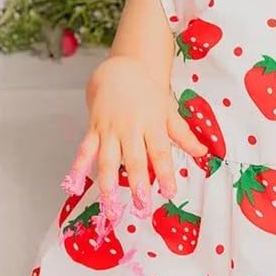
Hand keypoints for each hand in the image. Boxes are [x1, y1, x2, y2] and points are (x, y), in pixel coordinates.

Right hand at [68, 56, 206, 208]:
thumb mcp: (168, 110)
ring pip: (108, 159)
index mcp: (152, 123)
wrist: (119, 69)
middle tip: (142, 205)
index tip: (169, 192)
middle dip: (137, 183)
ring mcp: (109, 129)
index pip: (160, 152)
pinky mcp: (93, 129)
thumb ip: (183, 134)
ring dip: (108, 184)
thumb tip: (202, 152)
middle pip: (134, 159)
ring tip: (111, 207)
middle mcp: (130, 128)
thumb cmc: (146, 91)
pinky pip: (86, 150)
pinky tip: (73, 183)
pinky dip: (78, 166)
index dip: (165, 172)